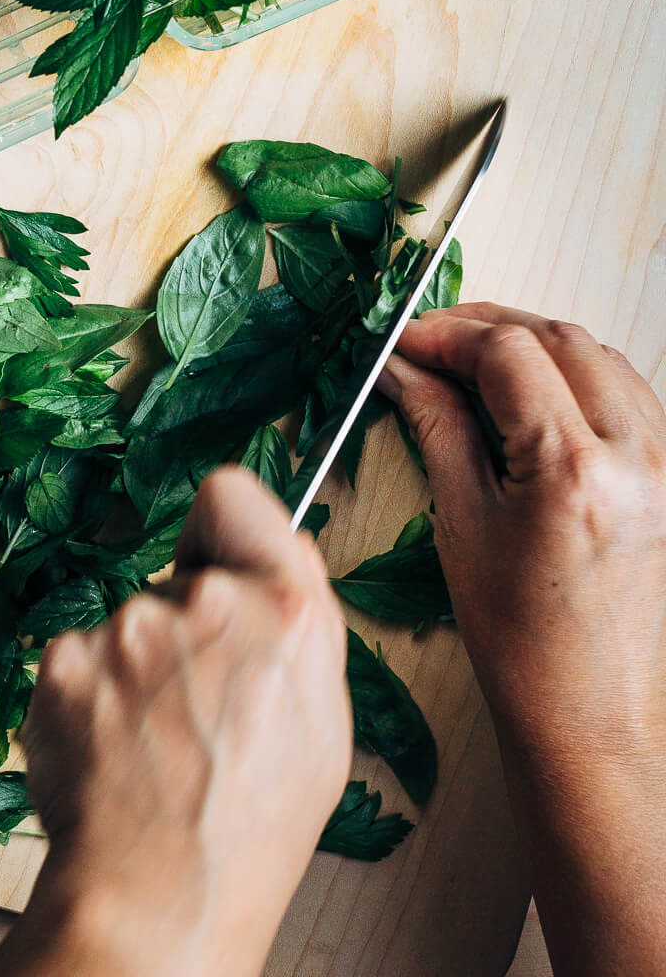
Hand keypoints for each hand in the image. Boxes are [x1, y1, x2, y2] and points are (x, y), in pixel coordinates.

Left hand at [0, 468, 349, 976]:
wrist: (161, 900)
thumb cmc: (249, 828)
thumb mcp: (321, 720)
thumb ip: (298, 619)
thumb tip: (279, 550)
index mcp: (286, 609)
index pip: (233, 494)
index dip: (223, 528)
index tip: (217, 561)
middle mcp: (205, 603)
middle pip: (179, 576)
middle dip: (183, 623)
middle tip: (195, 704)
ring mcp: (126, 629)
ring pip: (127, 624)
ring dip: (135, 668)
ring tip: (155, 746)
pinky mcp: (64, 660)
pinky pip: (78, 658)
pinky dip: (89, 698)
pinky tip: (113, 752)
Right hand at [385, 303, 665, 976]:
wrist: (590, 714)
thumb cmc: (522, 639)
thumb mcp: (460, 522)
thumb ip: (435, 425)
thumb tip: (404, 368)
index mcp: (573, 469)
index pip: (507, 352)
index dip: (446, 334)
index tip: (405, 342)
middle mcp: (637, 456)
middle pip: (559, 337)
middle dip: (488, 328)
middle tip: (432, 342)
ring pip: (599, 355)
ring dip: (535, 344)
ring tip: (475, 363)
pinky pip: (627, 392)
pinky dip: (576, 374)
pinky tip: (532, 394)